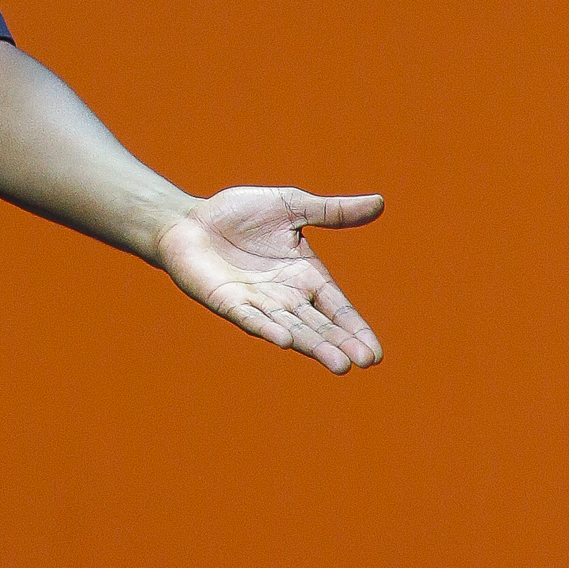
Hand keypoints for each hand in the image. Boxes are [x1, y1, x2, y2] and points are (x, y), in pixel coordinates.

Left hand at [158, 186, 383, 373]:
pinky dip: (268, 329)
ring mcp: (258, 303)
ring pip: (291, 328)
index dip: (355, 329)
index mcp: (305, 275)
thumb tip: (379, 203)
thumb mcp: (291, 205)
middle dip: (341, 343)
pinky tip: (285, 341)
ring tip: (339, 365)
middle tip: (364, 361)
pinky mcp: (228, 302)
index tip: (375, 353)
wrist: (189, 219)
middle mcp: (286, 296)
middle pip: (319, 324)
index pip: (337, 308)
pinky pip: (251, 319)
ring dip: (313, 346)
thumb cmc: (239, 214)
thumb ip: (331, 211)